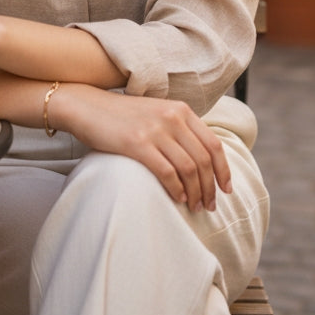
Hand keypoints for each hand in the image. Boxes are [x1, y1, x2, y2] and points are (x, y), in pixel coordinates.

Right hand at [55, 86, 231, 211]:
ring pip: (189, 168)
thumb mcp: (156, 113)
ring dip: (195, 193)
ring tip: (194, 207)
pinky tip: (176, 199)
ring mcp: (155, 130)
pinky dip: (176, 190)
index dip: (223, 170)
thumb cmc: (122, 116)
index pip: (213, 144)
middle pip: (203, 160)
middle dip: (210, 187)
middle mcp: (172, 117)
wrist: (88, 106)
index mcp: (181, 110)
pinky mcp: (137, 144)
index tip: (226, 189)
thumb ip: (178, 129)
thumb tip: (199, 160)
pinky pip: (167, 172)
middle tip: (209, 206)